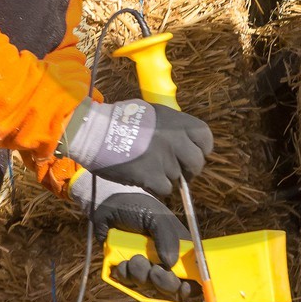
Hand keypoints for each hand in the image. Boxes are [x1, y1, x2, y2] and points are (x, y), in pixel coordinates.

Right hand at [59, 97, 212, 196]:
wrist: (95, 131)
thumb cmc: (118, 119)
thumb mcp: (151, 112)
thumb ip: (170, 126)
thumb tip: (182, 140)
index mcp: (176, 120)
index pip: (205, 137)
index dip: (201, 149)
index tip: (193, 155)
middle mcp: (175, 138)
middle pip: (196, 162)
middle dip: (189, 170)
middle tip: (176, 171)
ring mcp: (165, 157)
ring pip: (178, 177)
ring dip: (166, 177)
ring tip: (148, 168)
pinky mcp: (152, 175)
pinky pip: (165, 189)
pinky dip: (156, 187)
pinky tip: (143, 177)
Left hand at [68, 173, 195, 299]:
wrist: (107, 204)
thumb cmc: (137, 207)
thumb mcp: (157, 218)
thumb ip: (168, 238)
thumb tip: (171, 264)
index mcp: (178, 248)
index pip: (191, 273)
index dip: (190, 285)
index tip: (184, 287)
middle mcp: (163, 260)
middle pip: (171, 286)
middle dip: (163, 282)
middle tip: (154, 270)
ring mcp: (144, 266)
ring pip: (149, 286)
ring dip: (141, 275)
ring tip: (133, 259)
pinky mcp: (126, 270)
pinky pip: (128, 283)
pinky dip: (125, 275)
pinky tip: (122, 262)